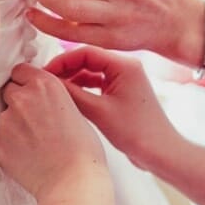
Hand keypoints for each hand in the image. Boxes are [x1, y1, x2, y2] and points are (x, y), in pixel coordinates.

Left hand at [0, 63, 108, 204]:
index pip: (19, 70)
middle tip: (33, 119)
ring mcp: (5, 121)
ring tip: (33, 142)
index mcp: (44, 85)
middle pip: (8, 91)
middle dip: (17, 101)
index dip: (24, 81)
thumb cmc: (82, 151)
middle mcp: (21, 98)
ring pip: (3, 115)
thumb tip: (42, 98)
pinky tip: (26, 154)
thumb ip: (52, 98)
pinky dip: (8, 143)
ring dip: (13, 124)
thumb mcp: (75, 111)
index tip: (28, 89)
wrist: (72, 182)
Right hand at [44, 46, 180, 170]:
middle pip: (87, 59)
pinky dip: (82, 88)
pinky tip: (69, 98)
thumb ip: (71, 93)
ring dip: (72, 79)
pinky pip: (97, 83)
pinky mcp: (122, 91)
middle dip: (65, 69)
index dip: (61, 61)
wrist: (160, 152)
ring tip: (55, 91)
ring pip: (91, 71)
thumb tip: (48, 81)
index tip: (45, 73)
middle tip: (46, 81)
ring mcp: (125, 79)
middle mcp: (127, 67)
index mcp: (125, 65)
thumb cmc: (137, 133)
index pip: (85, 52)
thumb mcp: (97, 111)